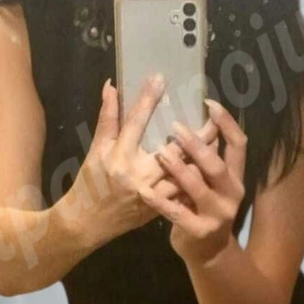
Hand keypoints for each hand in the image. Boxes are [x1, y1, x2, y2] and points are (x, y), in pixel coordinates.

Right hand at [72, 76, 217, 242]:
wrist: (86, 224)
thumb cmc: (89, 183)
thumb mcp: (95, 150)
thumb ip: (107, 118)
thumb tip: (111, 86)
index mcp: (119, 158)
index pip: (135, 122)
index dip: (147, 99)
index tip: (160, 79)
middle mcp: (138, 176)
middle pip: (174, 150)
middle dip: (197, 133)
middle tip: (213, 115)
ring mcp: (152, 194)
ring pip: (186, 173)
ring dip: (203, 156)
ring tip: (217, 138)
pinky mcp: (161, 208)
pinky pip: (184, 191)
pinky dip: (197, 177)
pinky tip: (209, 164)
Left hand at [138, 99, 246, 263]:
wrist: (208, 253)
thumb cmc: (203, 208)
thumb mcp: (211, 184)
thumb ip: (204, 160)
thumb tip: (188, 123)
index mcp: (235, 177)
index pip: (239, 144)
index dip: (226, 123)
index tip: (209, 103)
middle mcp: (231, 193)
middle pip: (217, 165)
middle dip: (197, 146)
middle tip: (176, 128)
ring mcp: (217, 214)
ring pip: (197, 187)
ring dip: (178, 168)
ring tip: (160, 152)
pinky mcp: (199, 230)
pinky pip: (177, 213)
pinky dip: (160, 201)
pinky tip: (144, 191)